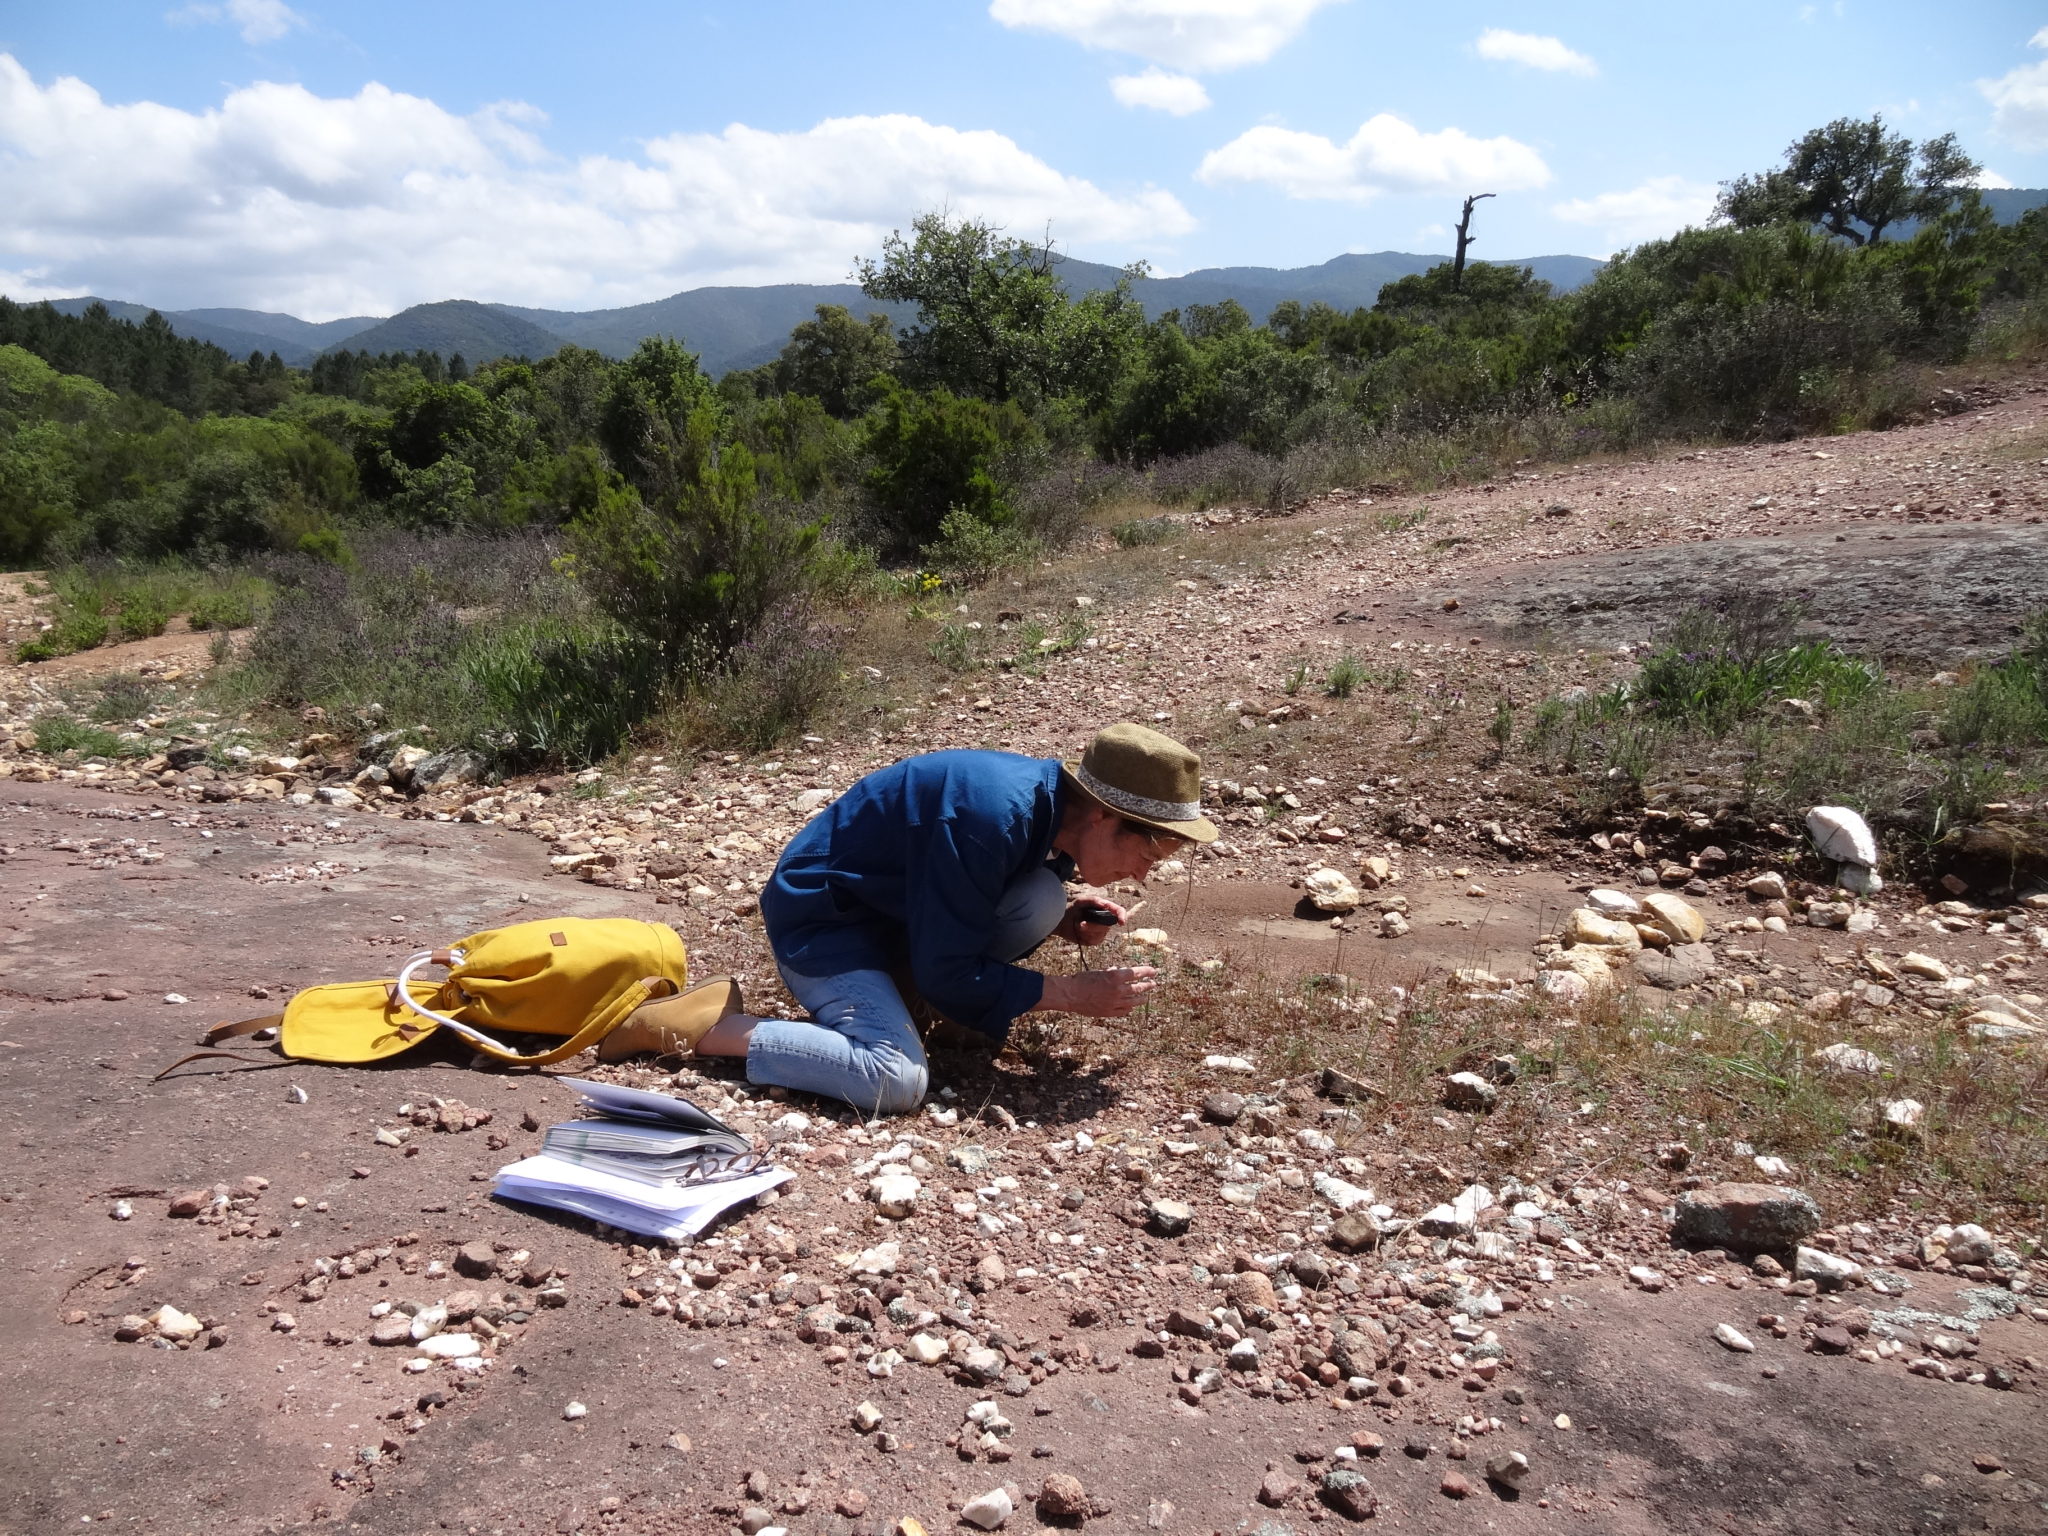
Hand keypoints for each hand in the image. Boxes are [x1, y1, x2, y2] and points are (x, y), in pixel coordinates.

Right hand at [1035, 966, 1158, 1017]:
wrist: (1071, 994)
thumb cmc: (1082, 980)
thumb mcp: (1098, 972)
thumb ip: (1111, 972)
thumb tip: (1119, 970)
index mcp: (1115, 977)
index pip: (1136, 973)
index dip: (1146, 972)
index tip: (1153, 971)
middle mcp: (1118, 990)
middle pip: (1138, 987)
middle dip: (1148, 985)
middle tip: (1153, 983)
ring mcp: (1115, 1003)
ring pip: (1133, 1001)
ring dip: (1141, 998)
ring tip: (1146, 997)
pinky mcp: (1109, 1012)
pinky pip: (1123, 1011)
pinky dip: (1128, 1008)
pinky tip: (1131, 1007)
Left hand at [1055, 895, 1128, 946]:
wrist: (1061, 921)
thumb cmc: (1072, 909)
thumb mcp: (1080, 901)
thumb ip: (1093, 900)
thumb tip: (1105, 904)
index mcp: (1105, 909)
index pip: (1119, 911)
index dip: (1122, 916)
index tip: (1121, 922)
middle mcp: (1105, 921)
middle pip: (1108, 925)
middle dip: (1094, 926)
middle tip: (1082, 924)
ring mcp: (1100, 931)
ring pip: (1100, 934)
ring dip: (1088, 931)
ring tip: (1078, 926)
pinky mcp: (1094, 940)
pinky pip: (1094, 941)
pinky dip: (1085, 937)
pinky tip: (1079, 933)